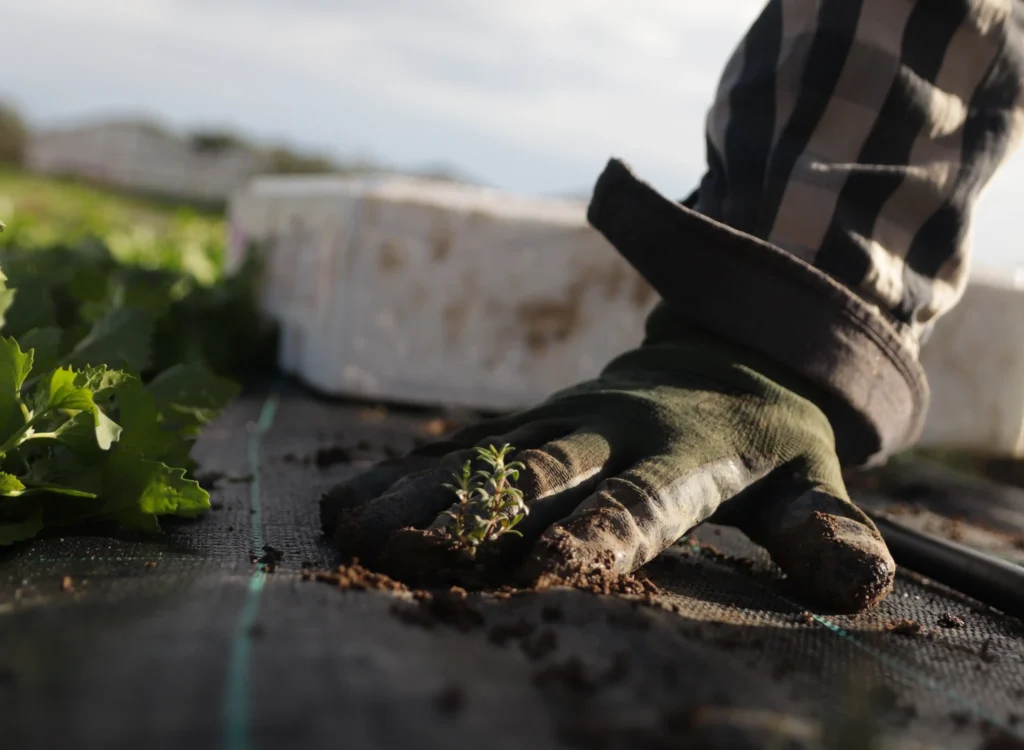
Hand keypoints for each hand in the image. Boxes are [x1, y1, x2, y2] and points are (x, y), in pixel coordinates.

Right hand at [320, 307, 894, 612]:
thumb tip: (857, 587)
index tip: (543, 571)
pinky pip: (463, 443)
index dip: (595, 532)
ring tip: (353, 536)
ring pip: (482, 456)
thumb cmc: (769, 431)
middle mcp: (610, 427)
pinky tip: (349, 506)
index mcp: (683, 448)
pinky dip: (406, 475)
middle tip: (405, 553)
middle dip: (473, 514)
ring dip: (418, 497)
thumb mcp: (809, 474)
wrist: (729, 340)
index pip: (637, 498)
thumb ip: (824, 528)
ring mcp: (562, 417)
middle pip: (537, 471)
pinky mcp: (531, 416)